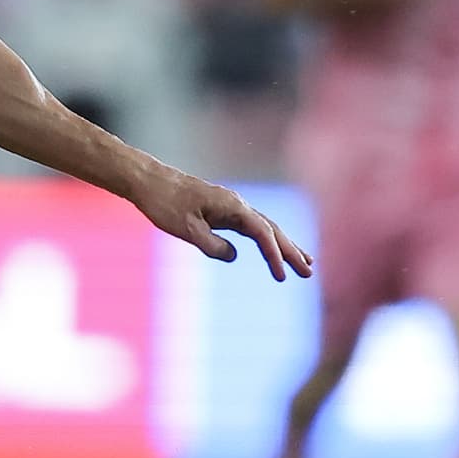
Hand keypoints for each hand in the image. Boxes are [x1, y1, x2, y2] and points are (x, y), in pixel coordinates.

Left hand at [129, 164, 312, 280]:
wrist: (148, 181)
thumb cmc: (164, 203)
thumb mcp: (186, 229)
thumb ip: (211, 245)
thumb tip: (234, 255)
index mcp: (232, 206)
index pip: (262, 233)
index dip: (275, 256)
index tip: (282, 277)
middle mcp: (237, 204)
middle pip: (272, 229)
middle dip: (292, 251)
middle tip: (310, 273)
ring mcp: (231, 207)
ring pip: (265, 227)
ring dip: (284, 245)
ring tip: (304, 262)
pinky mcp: (222, 210)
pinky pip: (251, 227)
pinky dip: (265, 240)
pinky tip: (272, 250)